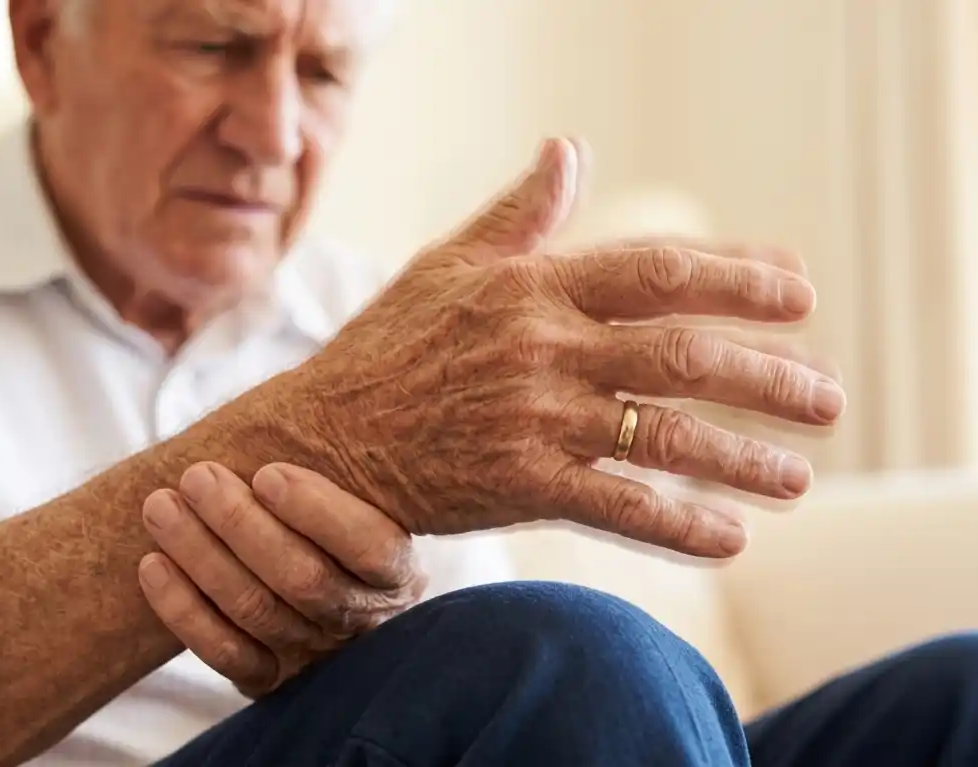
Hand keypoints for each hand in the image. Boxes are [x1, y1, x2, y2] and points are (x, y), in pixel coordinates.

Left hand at [138, 461, 426, 697]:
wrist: (300, 574)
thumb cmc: (326, 507)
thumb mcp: (356, 485)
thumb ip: (343, 452)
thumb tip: (333, 378)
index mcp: (396, 570)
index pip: (368, 547)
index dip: (318, 512)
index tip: (266, 472)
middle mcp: (363, 620)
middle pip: (303, 580)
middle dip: (241, 525)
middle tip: (196, 476)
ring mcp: (315, 656)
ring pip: (255, 610)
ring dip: (200, 555)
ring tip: (160, 505)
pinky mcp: (268, 679)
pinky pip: (223, 651)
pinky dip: (184, 610)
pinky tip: (152, 565)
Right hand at [267, 138, 844, 556]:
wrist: (323, 438)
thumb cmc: (386, 347)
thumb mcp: (446, 263)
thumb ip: (517, 214)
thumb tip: (568, 149)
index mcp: (531, 287)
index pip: (657, 273)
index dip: (737, 279)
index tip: (800, 294)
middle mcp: (540, 348)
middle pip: (681, 356)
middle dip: (767, 377)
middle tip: (826, 398)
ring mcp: (530, 419)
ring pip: (662, 436)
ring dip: (742, 457)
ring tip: (799, 477)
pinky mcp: (515, 485)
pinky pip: (616, 507)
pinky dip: (679, 526)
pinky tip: (731, 540)